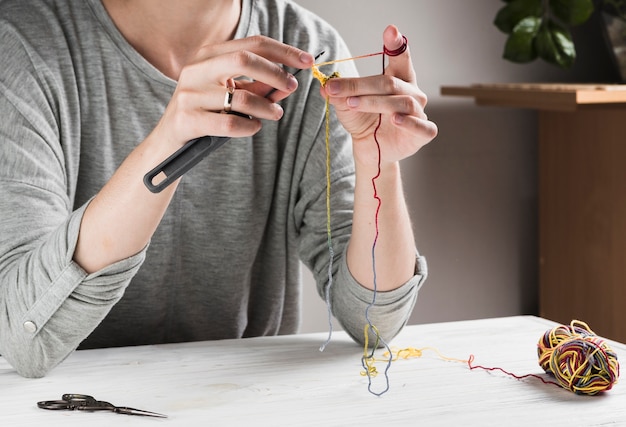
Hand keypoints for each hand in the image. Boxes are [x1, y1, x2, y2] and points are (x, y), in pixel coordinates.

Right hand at [152, 36, 313, 149]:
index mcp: (207, 55)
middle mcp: (196, 69)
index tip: (307, 61)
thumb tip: (290, 83)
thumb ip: (259, 87)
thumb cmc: (206, 115)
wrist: (169, 144)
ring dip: (267, 107)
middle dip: (275, 72)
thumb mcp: (231, 96)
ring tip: (275, 114)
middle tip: (292, 87)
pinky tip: (254, 127)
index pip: (252, 44)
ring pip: (241, 96)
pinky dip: (250, 126)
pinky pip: (231, 123)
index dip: (283, 51)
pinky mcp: (188, 119)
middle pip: (245, 60)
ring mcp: (189, 94)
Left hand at [320, 25, 437, 167]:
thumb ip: (338, 92)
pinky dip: (409, 122)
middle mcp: (412, 92)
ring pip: (401, 102)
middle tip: (338, 89)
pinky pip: (421, 125)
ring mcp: (419, 112)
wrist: (370, 150)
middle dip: (361, 85)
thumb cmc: (364, 121)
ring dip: (374, 102)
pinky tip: (395, 119)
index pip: (400, 57)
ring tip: (353, 104)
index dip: (396, 44)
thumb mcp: (346, 104)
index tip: (390, 30)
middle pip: (389, 83)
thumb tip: (326, 84)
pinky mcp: (423, 133)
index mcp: (398, 79)